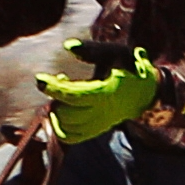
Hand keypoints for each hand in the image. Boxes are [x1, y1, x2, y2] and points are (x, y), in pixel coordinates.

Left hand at [35, 40, 160, 141]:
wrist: (145, 91)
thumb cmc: (128, 68)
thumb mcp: (114, 53)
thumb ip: (92, 50)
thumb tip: (68, 46)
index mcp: (105, 93)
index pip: (72, 96)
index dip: (53, 88)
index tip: (40, 78)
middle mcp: (101, 113)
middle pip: (65, 114)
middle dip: (55, 98)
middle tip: (58, 82)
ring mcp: (97, 125)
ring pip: (64, 128)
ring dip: (56, 112)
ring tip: (60, 96)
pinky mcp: (94, 131)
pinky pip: (70, 138)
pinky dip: (60, 127)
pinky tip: (62, 109)